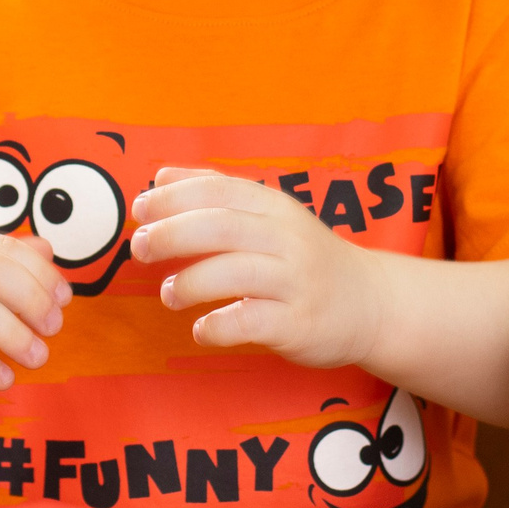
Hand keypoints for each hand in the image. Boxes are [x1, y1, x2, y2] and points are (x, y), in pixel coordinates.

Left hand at [129, 167, 385, 367]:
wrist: (368, 303)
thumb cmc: (305, 258)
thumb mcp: (269, 215)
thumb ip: (216, 192)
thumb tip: (159, 177)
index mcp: (275, 206)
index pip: (218, 190)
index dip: (173, 197)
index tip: (140, 210)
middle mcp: (287, 238)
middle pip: (221, 226)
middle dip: (171, 235)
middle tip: (140, 249)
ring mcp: (295, 281)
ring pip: (234, 272)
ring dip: (190, 282)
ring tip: (169, 294)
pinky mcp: (298, 322)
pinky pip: (249, 322)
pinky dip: (217, 326)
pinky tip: (201, 329)